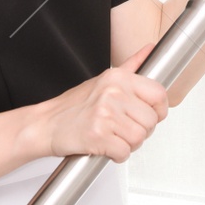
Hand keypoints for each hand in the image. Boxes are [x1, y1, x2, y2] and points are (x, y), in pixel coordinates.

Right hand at [31, 43, 168, 162]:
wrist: (46, 124)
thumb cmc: (74, 105)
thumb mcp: (104, 79)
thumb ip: (132, 65)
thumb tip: (150, 49)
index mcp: (119, 78)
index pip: (159, 94)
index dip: (159, 110)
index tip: (151, 115)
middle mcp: (113, 93)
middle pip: (151, 121)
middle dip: (141, 131)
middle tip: (123, 129)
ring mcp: (105, 114)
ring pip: (139, 138)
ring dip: (129, 144)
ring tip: (114, 137)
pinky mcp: (97, 136)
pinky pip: (124, 152)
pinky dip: (117, 155)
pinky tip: (106, 146)